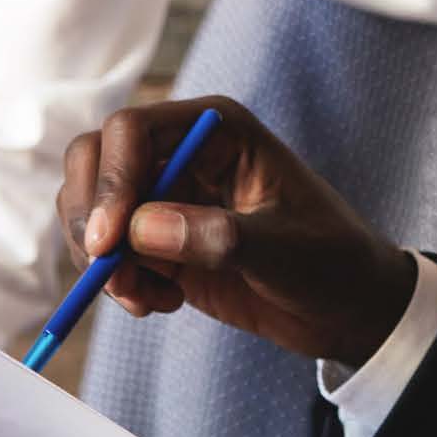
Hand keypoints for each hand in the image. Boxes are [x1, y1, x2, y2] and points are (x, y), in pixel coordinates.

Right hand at [59, 96, 414, 364]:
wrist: (346, 307)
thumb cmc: (331, 262)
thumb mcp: (284, 251)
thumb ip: (218, 237)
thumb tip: (139, 229)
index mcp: (217, 129)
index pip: (132, 131)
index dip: (110, 181)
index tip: (109, 243)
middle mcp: (181, 152)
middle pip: (94, 160)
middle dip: (90, 218)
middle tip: (107, 275)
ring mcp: (166, 196)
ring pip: (92, 209)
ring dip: (103, 260)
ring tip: (148, 300)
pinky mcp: (158, 241)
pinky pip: (109, 254)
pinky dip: (118, 283)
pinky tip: (161, 304)